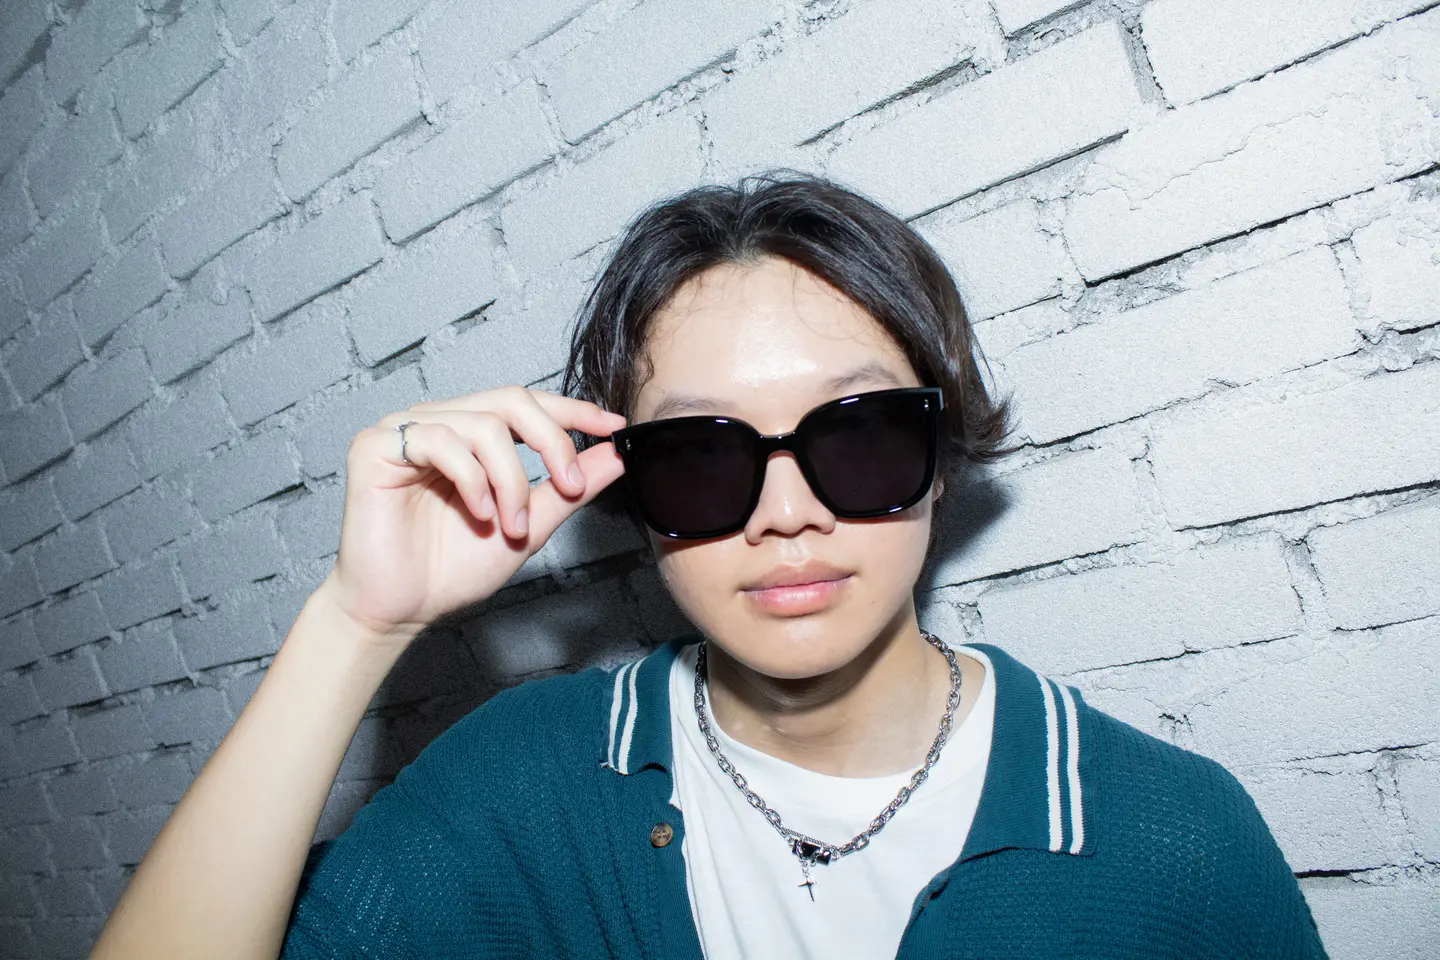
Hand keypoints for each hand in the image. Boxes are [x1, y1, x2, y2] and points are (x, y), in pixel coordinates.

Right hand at [317, 386, 627, 651]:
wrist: (401, 610)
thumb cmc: (450, 570)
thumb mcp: (530, 525)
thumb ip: (569, 488)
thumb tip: (615, 455)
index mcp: (470, 436)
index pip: (527, 404)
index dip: (572, 411)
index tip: (613, 428)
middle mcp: (439, 424)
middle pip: (511, 400)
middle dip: (552, 441)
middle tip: (570, 483)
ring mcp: (406, 431)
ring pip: (484, 425)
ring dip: (510, 479)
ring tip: (510, 523)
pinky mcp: (375, 446)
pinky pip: (439, 439)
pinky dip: (471, 479)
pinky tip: (478, 513)